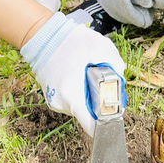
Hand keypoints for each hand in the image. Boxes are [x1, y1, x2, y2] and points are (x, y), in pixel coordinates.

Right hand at [21, 12, 125, 135]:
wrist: (42, 35)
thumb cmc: (69, 40)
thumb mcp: (101, 47)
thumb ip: (115, 64)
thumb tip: (121, 80)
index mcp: (72, 95)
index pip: (92, 127)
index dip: (107, 123)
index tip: (115, 113)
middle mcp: (61, 103)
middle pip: (88, 115)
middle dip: (99, 103)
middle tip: (103, 84)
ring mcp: (54, 101)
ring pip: (80, 108)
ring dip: (88, 96)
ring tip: (88, 76)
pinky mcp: (51, 96)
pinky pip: (72, 100)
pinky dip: (79, 92)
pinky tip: (78, 76)